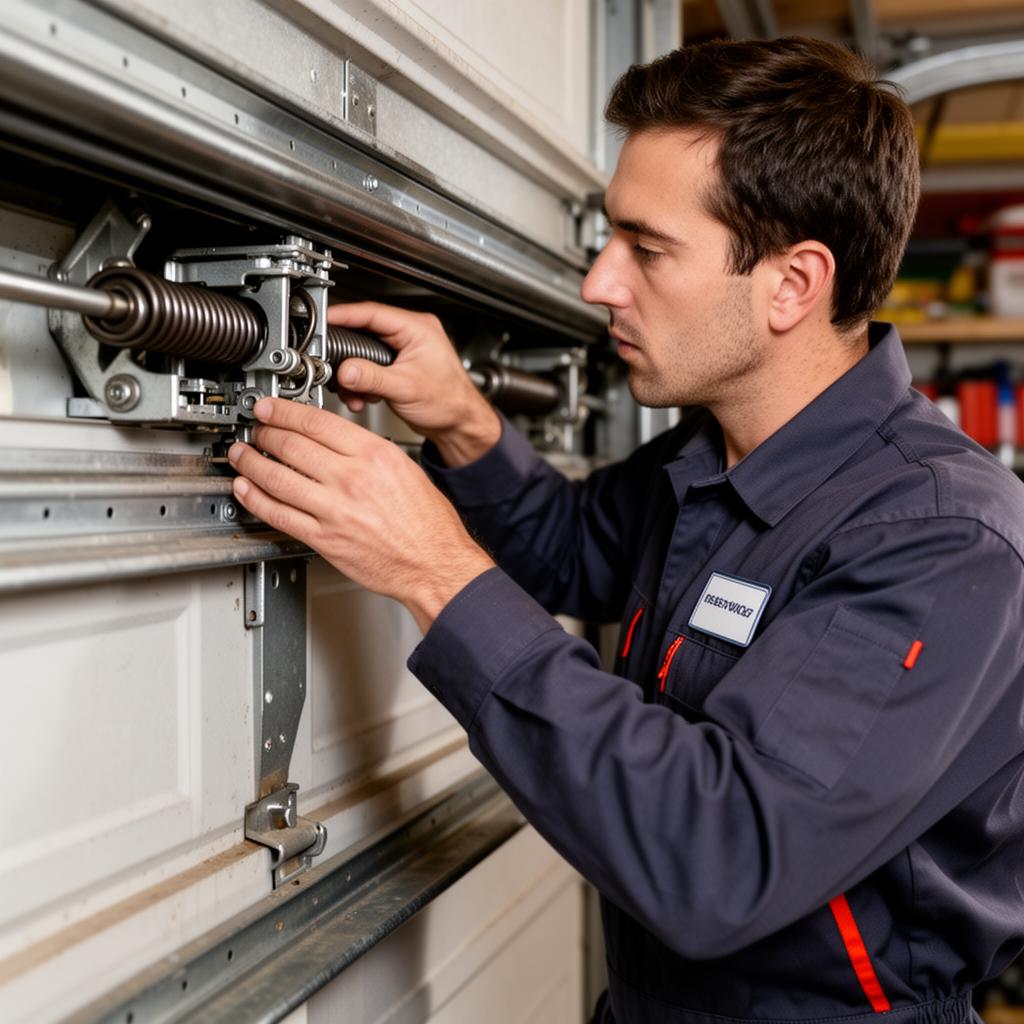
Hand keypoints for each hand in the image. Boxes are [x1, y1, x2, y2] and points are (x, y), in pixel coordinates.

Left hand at [228, 397, 494, 631]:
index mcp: (375, 455)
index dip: (285, 412)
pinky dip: (255, 499)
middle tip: (255, 429)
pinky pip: (279, 515)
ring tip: (241, 455)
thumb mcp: (406, 470)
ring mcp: (335, 510)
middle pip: (292, 445)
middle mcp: (352, 479)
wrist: (435, 564)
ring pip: (277, 478)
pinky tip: (246, 490)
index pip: (317, 422)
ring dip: (250, 463)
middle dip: (264, 432)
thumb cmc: (428, 524)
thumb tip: (337, 441)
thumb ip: (369, 453)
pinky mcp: (324, 539)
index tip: (270, 408)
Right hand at [327, 302, 500, 466]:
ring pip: (362, 354)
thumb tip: (345, 370)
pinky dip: (361, 384)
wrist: (459, 424)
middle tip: (332, 368)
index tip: (322, 321)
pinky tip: (364, 397)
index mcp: (416, 328)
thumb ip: (372, 377)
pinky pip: (368, 369)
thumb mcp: (406, 387)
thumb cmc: (450, 402)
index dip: (344, 316)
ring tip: (354, 393)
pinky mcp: (395, 368)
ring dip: (353, 375)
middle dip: (346, 356)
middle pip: (363, 333)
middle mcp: (409, 335)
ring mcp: (402, 351)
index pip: (372, 313)